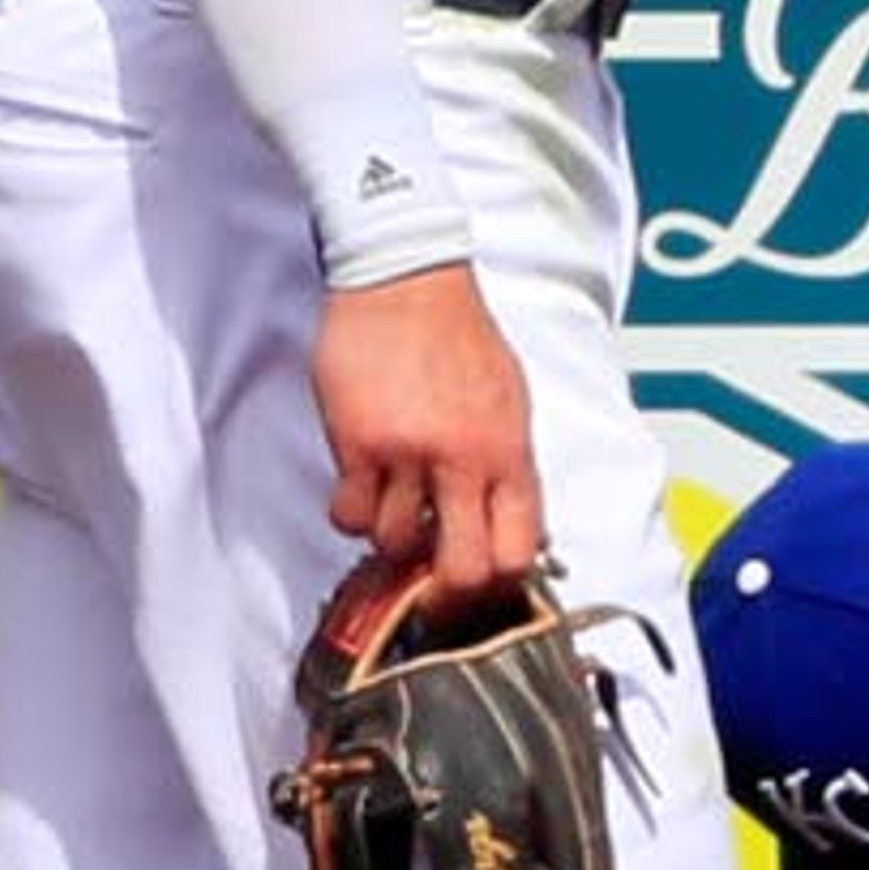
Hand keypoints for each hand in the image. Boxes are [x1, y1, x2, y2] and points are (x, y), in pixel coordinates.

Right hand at [313, 260, 539, 604]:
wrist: (407, 280)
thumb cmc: (461, 335)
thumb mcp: (511, 401)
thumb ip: (509, 465)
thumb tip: (515, 524)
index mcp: (510, 451)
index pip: (519, 550)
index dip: (498, 581)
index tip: (480, 579)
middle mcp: (464, 460)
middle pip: (463, 569)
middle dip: (445, 589)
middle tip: (429, 579)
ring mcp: (408, 455)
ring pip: (395, 545)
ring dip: (392, 539)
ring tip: (395, 509)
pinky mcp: (357, 444)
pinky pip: (350, 515)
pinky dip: (354, 513)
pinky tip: (363, 487)